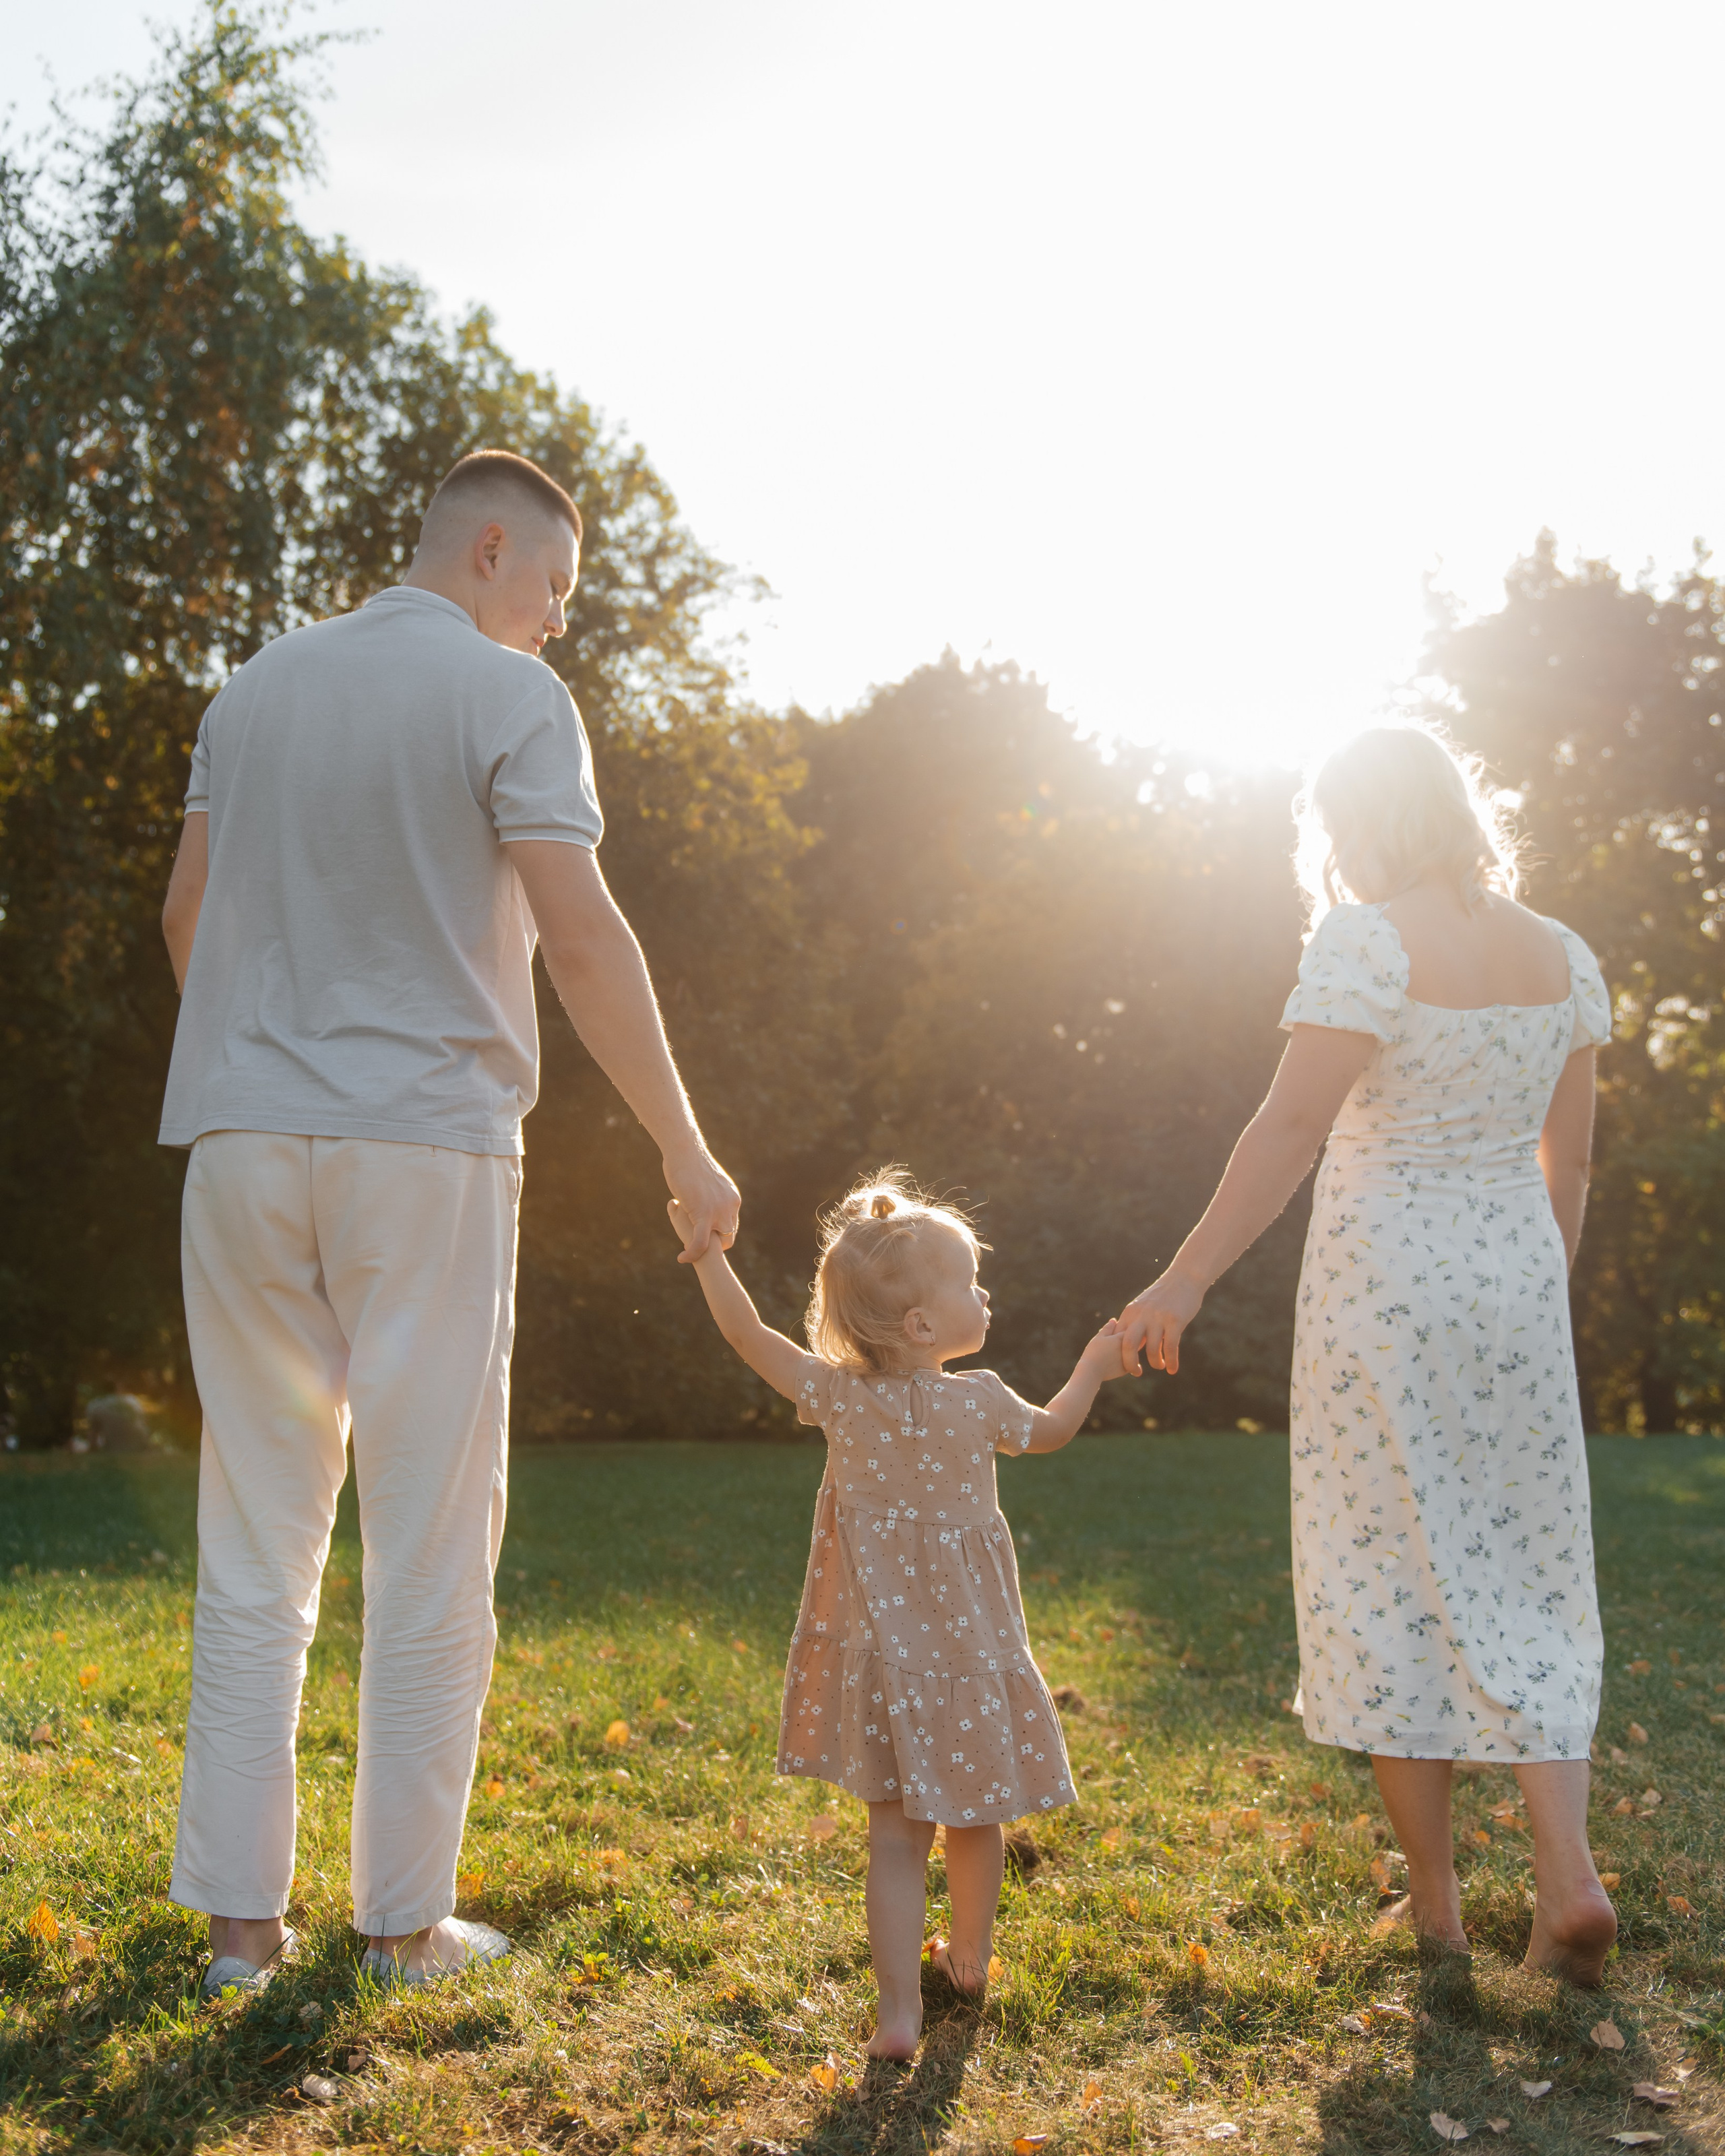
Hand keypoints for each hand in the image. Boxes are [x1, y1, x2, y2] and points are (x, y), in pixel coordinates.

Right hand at [663, 1146, 739, 1263]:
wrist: (685, 1150)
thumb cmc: (690, 1160)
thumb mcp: (705, 1180)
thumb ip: (707, 1191)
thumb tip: (701, 1195)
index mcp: (732, 1197)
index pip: (731, 1224)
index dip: (717, 1234)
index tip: (704, 1237)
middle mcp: (730, 1205)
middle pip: (729, 1234)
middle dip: (715, 1245)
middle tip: (696, 1246)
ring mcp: (719, 1210)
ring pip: (720, 1241)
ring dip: (705, 1251)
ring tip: (689, 1254)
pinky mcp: (704, 1213)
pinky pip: (701, 1241)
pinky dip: (692, 1253)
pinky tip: (682, 1257)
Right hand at [1079, 1318, 1133, 1381]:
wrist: (1092, 1371)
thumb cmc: (1093, 1352)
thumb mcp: (1099, 1338)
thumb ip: (1108, 1329)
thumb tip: (1114, 1320)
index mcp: (1121, 1338)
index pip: (1129, 1330)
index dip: (1124, 1330)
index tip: (1120, 1332)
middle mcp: (1128, 1348)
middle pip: (1133, 1341)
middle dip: (1129, 1340)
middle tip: (1120, 1341)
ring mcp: (1128, 1359)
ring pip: (1132, 1353)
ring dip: (1128, 1351)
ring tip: (1115, 1352)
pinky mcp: (1126, 1370)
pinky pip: (1128, 1364)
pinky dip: (1124, 1362)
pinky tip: (1115, 1362)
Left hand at [1117, 1270, 1204, 1375]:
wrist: (1184, 1278)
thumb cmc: (1164, 1295)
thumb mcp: (1144, 1306)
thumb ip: (1134, 1323)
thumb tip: (1127, 1343)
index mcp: (1131, 1313)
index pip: (1117, 1337)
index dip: (1119, 1354)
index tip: (1125, 1364)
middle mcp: (1141, 1315)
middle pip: (1127, 1344)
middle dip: (1129, 1363)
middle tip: (1135, 1373)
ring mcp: (1158, 1318)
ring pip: (1152, 1349)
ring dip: (1155, 1362)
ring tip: (1161, 1366)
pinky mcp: (1175, 1320)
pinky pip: (1171, 1347)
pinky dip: (1172, 1361)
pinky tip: (1173, 1369)